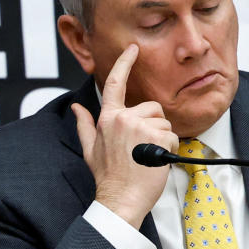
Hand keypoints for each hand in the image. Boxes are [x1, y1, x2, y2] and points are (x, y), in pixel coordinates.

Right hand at [72, 44, 178, 227]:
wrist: (120, 199)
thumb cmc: (107, 177)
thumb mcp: (89, 149)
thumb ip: (84, 125)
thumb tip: (76, 108)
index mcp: (107, 118)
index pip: (115, 82)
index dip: (125, 63)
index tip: (133, 49)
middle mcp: (122, 117)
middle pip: (152, 107)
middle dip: (154, 125)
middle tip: (144, 148)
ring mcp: (139, 126)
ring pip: (164, 122)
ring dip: (162, 139)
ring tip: (149, 156)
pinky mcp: (156, 136)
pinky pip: (173, 135)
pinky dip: (170, 148)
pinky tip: (157, 161)